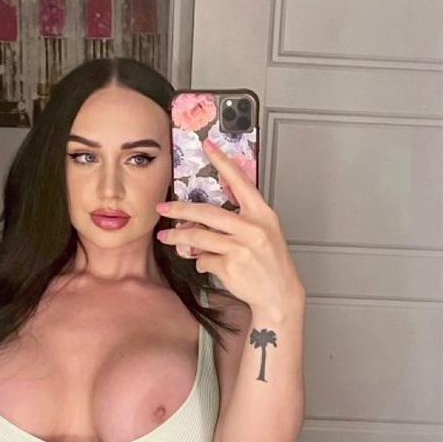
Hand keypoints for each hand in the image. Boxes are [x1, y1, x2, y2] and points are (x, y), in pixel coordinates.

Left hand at [156, 139, 304, 313]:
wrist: (279, 295)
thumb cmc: (271, 264)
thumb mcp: (264, 233)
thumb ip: (240, 218)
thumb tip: (207, 213)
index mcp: (262, 215)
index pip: (241, 182)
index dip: (223, 162)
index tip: (208, 146)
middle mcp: (252, 228)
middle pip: (207, 212)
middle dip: (180, 210)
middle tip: (162, 208)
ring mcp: (241, 247)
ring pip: (199, 237)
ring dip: (179, 238)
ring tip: (166, 238)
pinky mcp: (230, 266)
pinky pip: (204, 260)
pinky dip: (202, 262)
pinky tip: (209, 264)